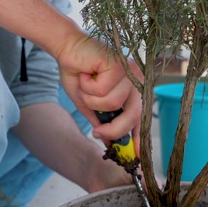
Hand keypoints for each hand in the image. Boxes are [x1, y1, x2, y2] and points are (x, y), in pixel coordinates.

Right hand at [55, 32, 142, 153]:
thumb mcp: (90, 105)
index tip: (136, 158)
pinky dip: (87, 87)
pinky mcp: (119, 64)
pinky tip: (86, 74)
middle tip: (97, 133)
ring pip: (113, 104)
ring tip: (86, 85)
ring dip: (92, 100)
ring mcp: (131, 72)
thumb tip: (111, 144)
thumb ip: (102, 122)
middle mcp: (137, 81)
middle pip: (133, 116)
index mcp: (134, 91)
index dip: (138, 140)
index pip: (140, 119)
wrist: (67, 48)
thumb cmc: (80, 74)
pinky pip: (103, 91)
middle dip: (113, 129)